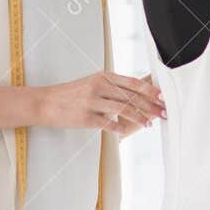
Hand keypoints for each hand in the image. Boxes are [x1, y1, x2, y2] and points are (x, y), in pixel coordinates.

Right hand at [35, 71, 165, 134]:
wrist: (46, 102)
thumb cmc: (72, 94)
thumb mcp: (93, 83)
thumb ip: (114, 87)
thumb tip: (138, 93)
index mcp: (104, 77)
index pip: (133, 83)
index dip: (151, 90)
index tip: (164, 97)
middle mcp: (100, 86)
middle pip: (132, 96)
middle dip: (151, 105)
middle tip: (164, 113)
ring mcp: (92, 102)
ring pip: (123, 109)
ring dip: (139, 118)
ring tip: (149, 124)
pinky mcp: (85, 117)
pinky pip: (107, 124)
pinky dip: (118, 128)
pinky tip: (126, 132)